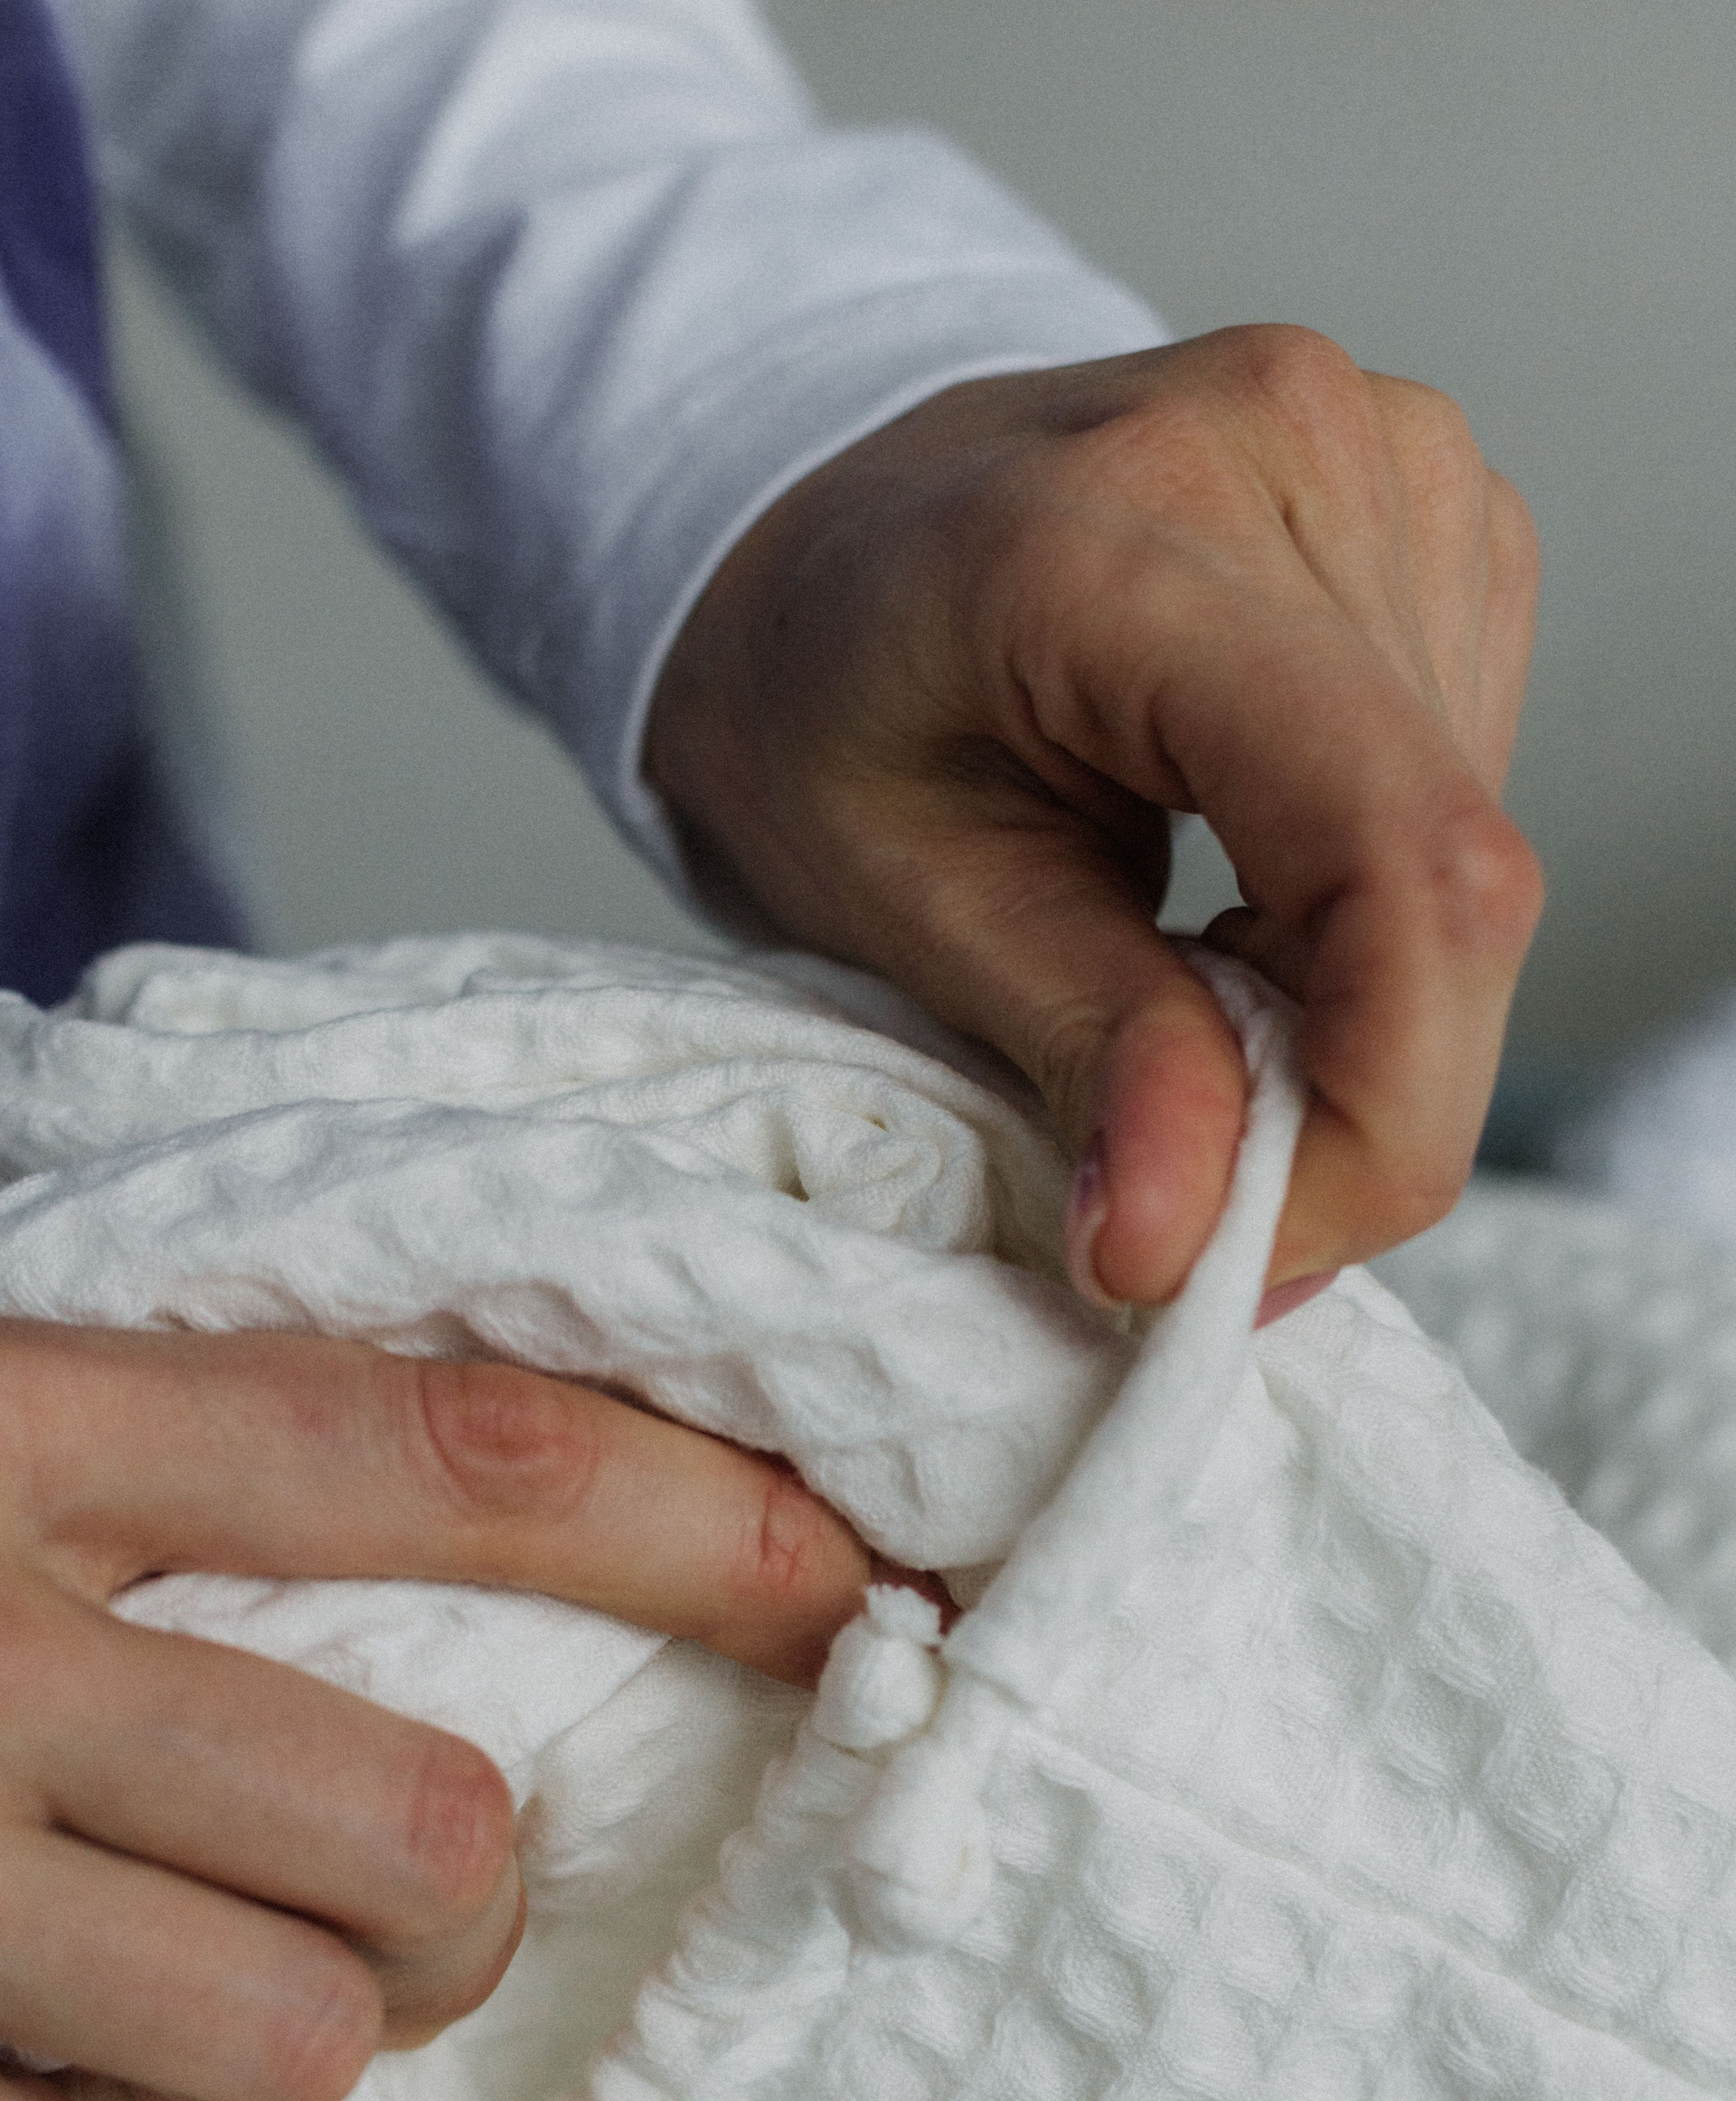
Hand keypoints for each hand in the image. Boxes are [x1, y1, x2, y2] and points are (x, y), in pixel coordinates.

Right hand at [0, 1322, 871, 2100]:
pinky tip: (27, 2040)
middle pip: (432, 1826)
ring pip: (302, 2036)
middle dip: (470, 1881)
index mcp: (35, 1426)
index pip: (463, 1465)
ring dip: (301, 2014)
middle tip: (384, 1864)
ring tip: (194, 1955)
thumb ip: (206, 1454)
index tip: (850, 1593)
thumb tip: (561, 1524)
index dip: (703, 1536)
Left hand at [646, 325, 1542, 1308]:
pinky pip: (1469, 796)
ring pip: (1478, 859)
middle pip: (1452, 882)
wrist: (817, 540)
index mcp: (1126, 536)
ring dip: (1358, 1000)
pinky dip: (1371, 914)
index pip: (1396, 852)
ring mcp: (1397, 466)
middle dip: (1347, 1093)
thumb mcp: (892, 898)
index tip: (1249, 1253)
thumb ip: (1076, 1056)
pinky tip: (1243, 882)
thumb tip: (1185, 1246)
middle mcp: (1304, 455)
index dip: (1379, 1105)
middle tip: (1190, 1173)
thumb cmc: (819, 700)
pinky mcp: (1446, 517)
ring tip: (1180, 972)